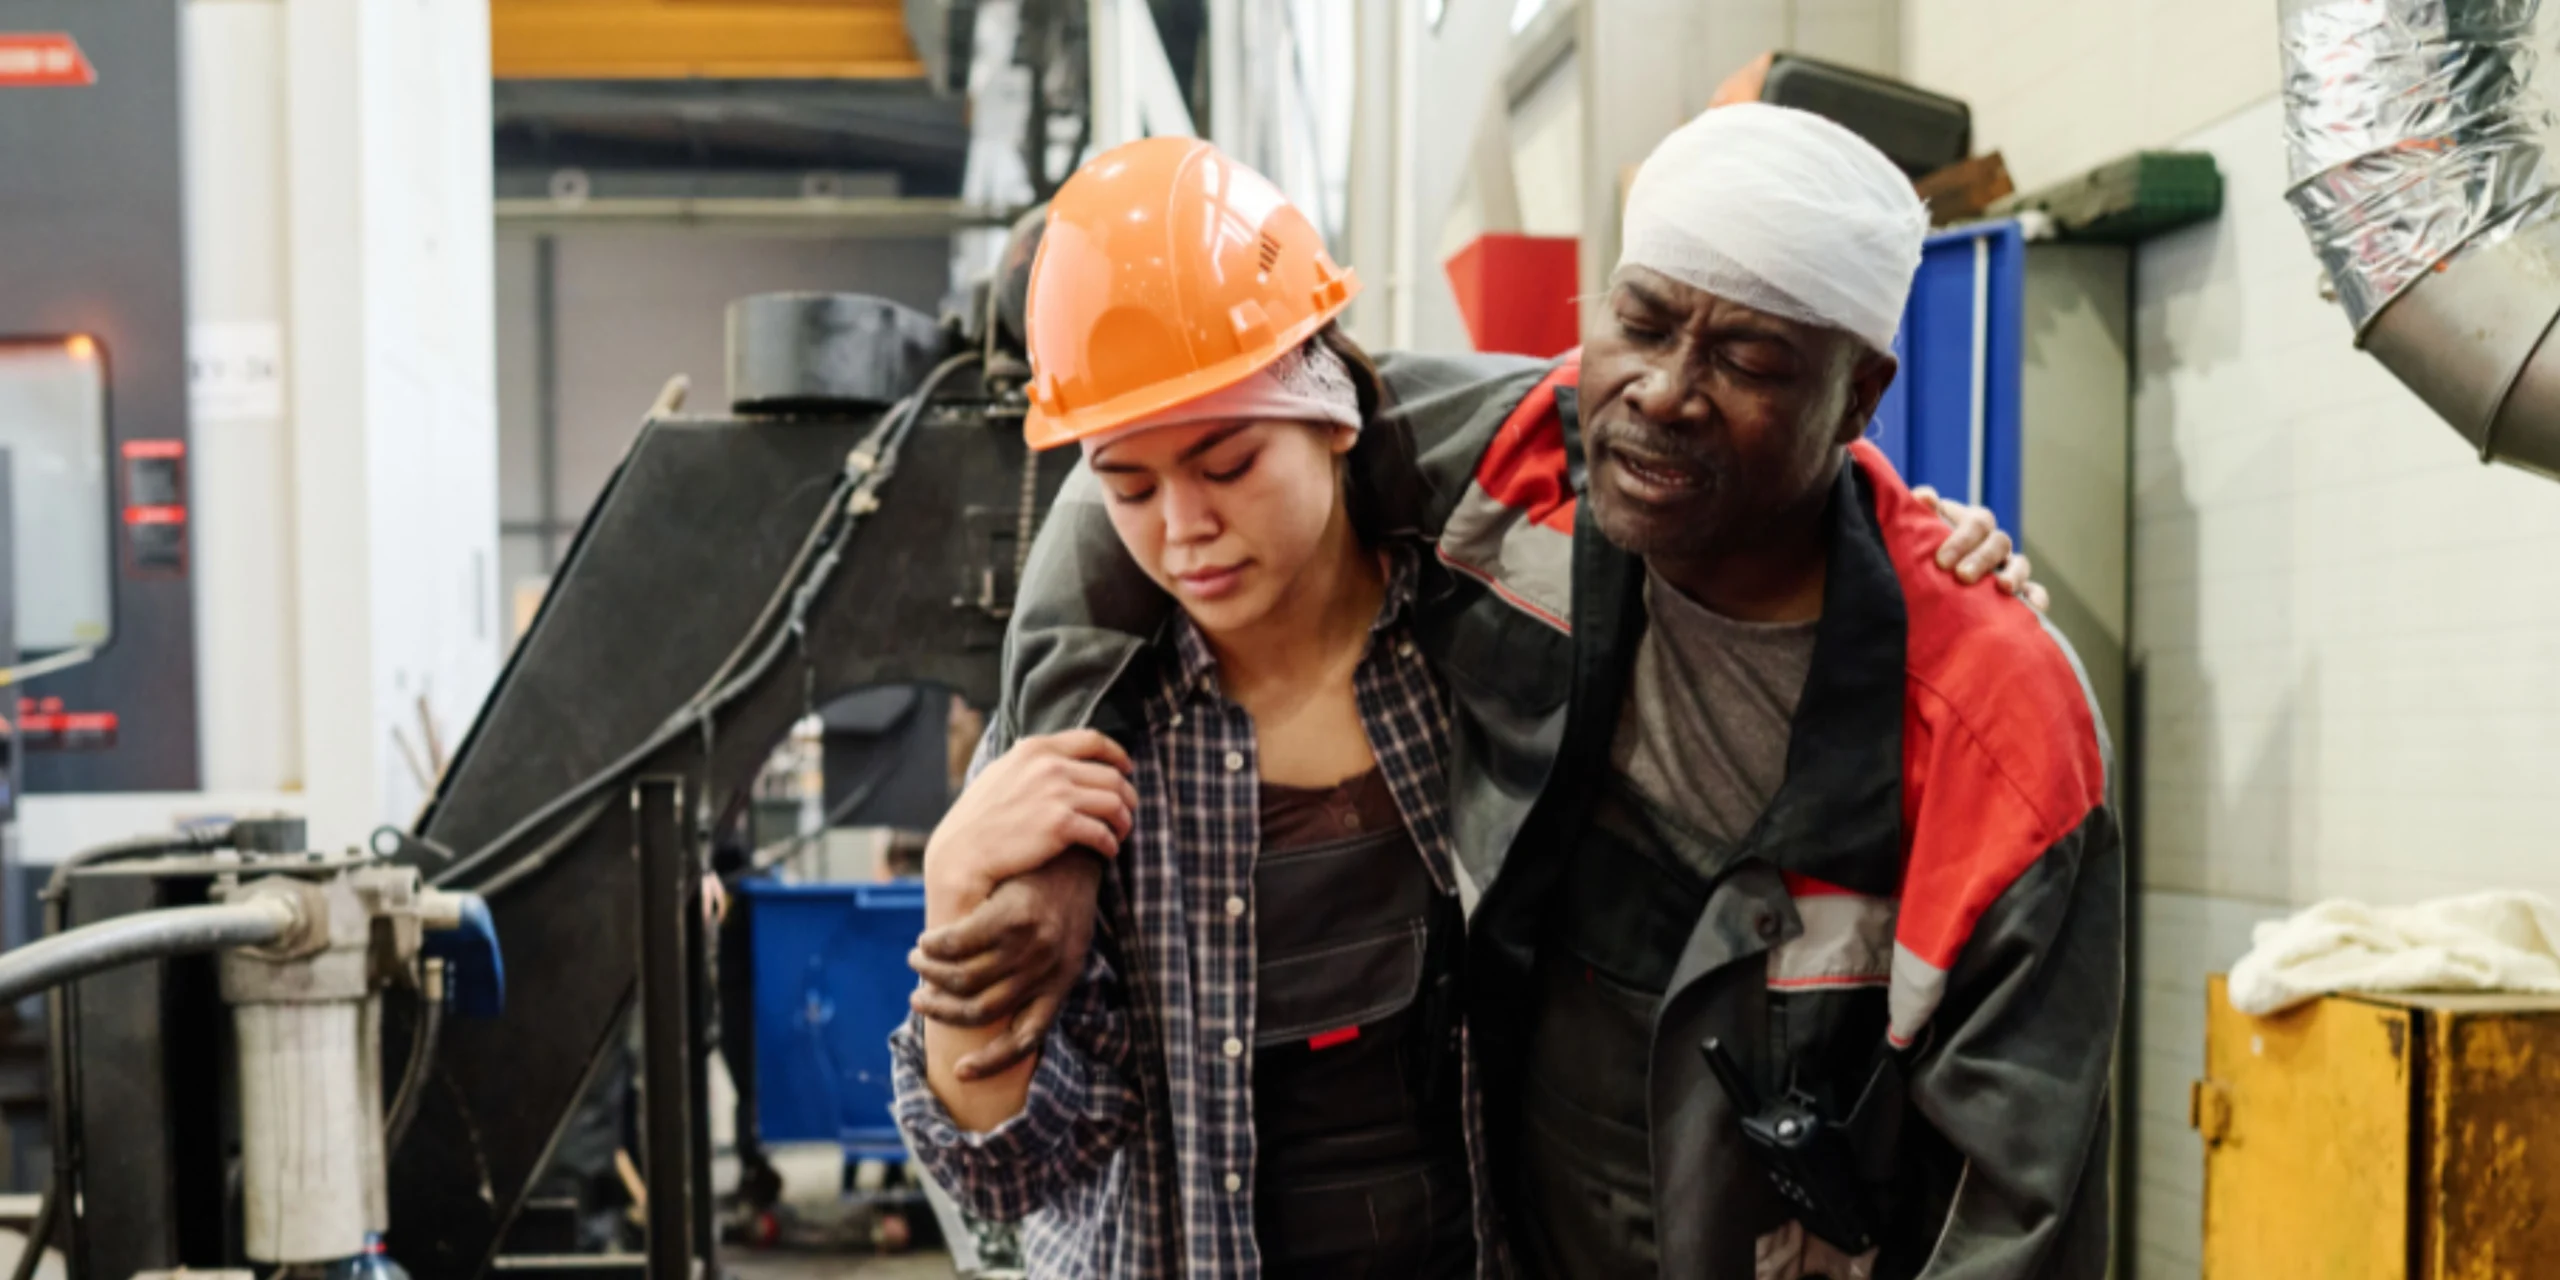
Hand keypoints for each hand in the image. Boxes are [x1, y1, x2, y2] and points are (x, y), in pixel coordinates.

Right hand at [911, 853, 1104, 1078]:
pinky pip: (959, 942)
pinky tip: (925, 941)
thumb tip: (993, 1007)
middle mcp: (1048, 971)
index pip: (1027, 1039)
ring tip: (917, 962)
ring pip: (964, 978)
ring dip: (931, 975)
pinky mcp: (1013, 914)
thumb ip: (1034, 976)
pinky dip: (935, 946)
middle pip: (982, 1010)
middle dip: (942, 1010)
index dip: (991, 1063)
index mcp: (1061, 986)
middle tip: (919, 999)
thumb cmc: (1061, 900)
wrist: (1076, 852)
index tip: (960, 1072)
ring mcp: (1032, 944)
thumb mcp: (1062, 944)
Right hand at [922, 730, 1135, 917]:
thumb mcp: (998, 773)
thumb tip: (1037, 749)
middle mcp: (1050, 766)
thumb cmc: (976, 820)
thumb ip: (1024, 759)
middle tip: (1127, 812)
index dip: (1118, 754)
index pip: (1093, 740)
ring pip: (1114, 803)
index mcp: (1036, 749)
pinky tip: (1108, 850)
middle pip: (1111, 775)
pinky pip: (1103, 832)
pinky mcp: (1061, 825)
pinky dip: (1111, 843)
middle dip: (1127, 795)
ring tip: (1121, 833)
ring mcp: (1057, 795)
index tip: (1127, 768)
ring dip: (1124, 820)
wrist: (962, 854)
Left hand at [1912, 485, 2047, 611]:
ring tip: (2003, 587)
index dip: (1963, 539)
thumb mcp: (1916, 531)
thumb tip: (1927, 498)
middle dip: (1982, 559)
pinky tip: (2034, 606)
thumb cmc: (1921, 550)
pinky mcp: (2016, 592)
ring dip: (2014, 574)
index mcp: (1972, 524)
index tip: (1942, 561)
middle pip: (1999, 542)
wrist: (1925, 582)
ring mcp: (2007, 567)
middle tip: (1963, 576)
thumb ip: (1918, 513)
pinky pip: (2034, 592)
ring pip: (2020, 564)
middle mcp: (1993, 543)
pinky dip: (2037, 597)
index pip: (1978, 522)